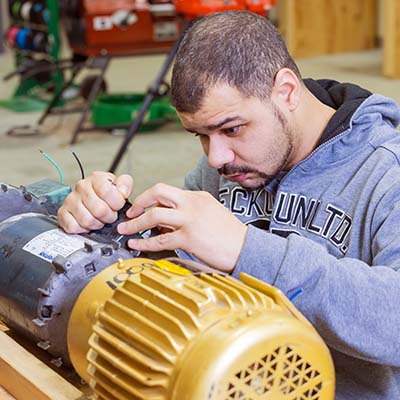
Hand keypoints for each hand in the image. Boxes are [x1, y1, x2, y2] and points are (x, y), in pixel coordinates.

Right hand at [58, 171, 132, 232]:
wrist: (93, 198)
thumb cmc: (106, 193)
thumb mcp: (120, 185)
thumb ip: (125, 185)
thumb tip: (122, 193)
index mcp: (96, 178)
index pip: (107, 192)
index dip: (116, 203)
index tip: (118, 205)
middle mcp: (81, 187)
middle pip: (99, 210)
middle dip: (109, 216)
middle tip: (109, 215)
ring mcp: (70, 200)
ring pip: (87, 220)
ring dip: (97, 224)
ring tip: (99, 219)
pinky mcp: (62, 213)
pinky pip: (73, 227)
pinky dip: (83, 229)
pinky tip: (87, 223)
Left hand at [117, 183, 247, 272]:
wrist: (246, 247)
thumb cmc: (229, 234)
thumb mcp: (210, 213)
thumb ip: (189, 212)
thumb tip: (165, 220)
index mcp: (197, 197)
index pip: (166, 191)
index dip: (148, 198)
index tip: (140, 207)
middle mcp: (192, 204)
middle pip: (157, 193)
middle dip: (139, 202)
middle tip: (129, 213)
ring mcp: (190, 220)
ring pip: (154, 215)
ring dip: (135, 223)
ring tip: (125, 230)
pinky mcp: (189, 238)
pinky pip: (160, 239)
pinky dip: (144, 242)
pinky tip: (136, 245)